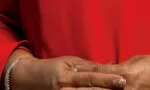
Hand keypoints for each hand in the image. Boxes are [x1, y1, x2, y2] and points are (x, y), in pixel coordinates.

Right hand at [11, 56, 127, 89]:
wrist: (25, 80)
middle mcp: (65, 87)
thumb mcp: (67, 62)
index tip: (122, 80)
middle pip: (90, 89)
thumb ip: (87, 66)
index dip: (107, 78)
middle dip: (107, 88)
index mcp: (66, 75)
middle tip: (123, 86)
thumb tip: (109, 65)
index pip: (91, 76)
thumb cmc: (50, 68)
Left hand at [74, 55, 149, 89]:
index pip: (98, 73)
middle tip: (62, 89)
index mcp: (123, 73)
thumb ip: (119, 68)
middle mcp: (124, 87)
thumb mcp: (134, 63)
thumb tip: (105, 70)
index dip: (83, 73)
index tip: (70, 72)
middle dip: (80, 89)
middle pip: (96, 89)